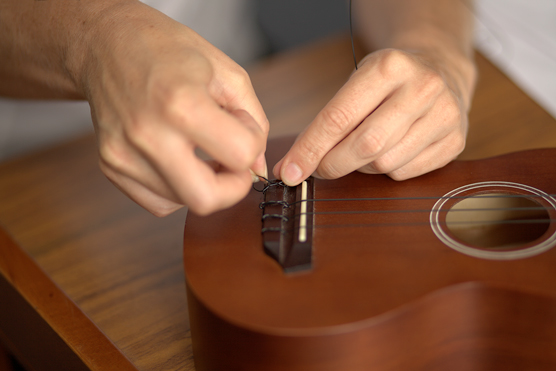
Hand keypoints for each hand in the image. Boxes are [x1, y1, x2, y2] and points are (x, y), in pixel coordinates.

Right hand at [82, 3, 267, 215]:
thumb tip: (257, 167)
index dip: (253, 145)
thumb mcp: (225, 71)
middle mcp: (148, 134)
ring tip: (199, 147)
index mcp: (182, 103)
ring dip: (204, 184)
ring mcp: (124, 154)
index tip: (242, 128)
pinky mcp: (111, 166)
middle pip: (206, 200)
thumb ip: (254, 120)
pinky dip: (177, 190)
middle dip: (232, 187)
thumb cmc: (167, 50)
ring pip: (182, 203)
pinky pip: (158, 202)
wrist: (106, 43)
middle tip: (232, 163)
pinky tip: (178, 159)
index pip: (240, 155)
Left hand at [273, 48, 474, 184]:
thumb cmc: (388, 82)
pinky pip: (406, 173)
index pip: (339, 117)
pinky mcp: (456, 140)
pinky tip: (388, 153)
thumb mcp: (357, 83)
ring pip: (386, 163)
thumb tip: (294, 166)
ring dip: (362, 167)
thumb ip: (328, 121)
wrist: (440, 70)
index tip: (289, 171)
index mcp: (389, 67)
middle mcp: (421, 88)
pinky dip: (387, 171)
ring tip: (361, 151)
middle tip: (319, 169)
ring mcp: (444, 114)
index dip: (309, 149)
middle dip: (333, 164)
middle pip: (365, 146)